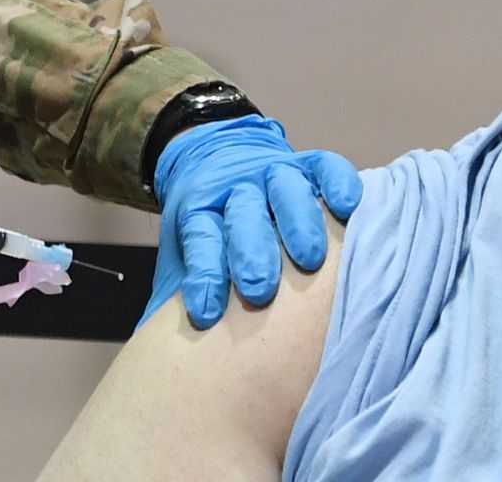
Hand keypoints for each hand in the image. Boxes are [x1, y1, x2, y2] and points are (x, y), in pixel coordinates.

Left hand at [147, 115, 361, 328]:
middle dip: (251, 252)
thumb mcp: (180, 253)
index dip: (203, 274)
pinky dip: (337, 183)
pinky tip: (345, 207)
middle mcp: (237, 188)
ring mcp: (272, 171)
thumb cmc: (208, 227)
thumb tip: (156, 347)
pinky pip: (324, 166)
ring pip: (285, 187)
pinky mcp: (304, 163)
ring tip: (309, 259)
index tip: (207, 312)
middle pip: (243, 213)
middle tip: (258, 290)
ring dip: (297, 222)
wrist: (211, 155)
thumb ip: (173, 293)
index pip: (200, 237)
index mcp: (200, 209)